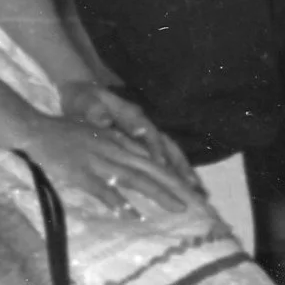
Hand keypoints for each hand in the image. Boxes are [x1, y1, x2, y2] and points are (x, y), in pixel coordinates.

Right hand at [15, 112, 194, 220]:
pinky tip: (133, 214)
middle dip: (177, 186)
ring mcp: (99, 161)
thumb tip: (139, 162)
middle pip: (152, 169)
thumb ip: (118, 148)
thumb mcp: (98, 136)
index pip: (155, 160)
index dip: (176, 175)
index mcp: (120, 142)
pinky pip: (103, 189)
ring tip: (177, 208)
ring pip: (135, 178)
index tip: (194, 191)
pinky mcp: (81, 172)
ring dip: (158, 193)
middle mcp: (115, 150)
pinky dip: (118, 201)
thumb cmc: (65, 134)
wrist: (35, 130)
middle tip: (199, 203)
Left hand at [58, 78, 190, 177]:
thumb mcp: (86, 102)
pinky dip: (175, 174)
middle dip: (181, 166)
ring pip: (171, 154)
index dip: (155, 147)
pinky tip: (185, 188)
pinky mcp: (144, 143)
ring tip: (198, 191)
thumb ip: (95, 111)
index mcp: (131, 114)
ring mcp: (147, 134)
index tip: (160, 163)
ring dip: (184, 172)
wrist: (86, 93)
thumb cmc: (86, 100)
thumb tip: (104, 119)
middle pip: (168, 145)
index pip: (147, 131)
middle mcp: (145, 124)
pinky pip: (165, 160)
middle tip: (192, 185)